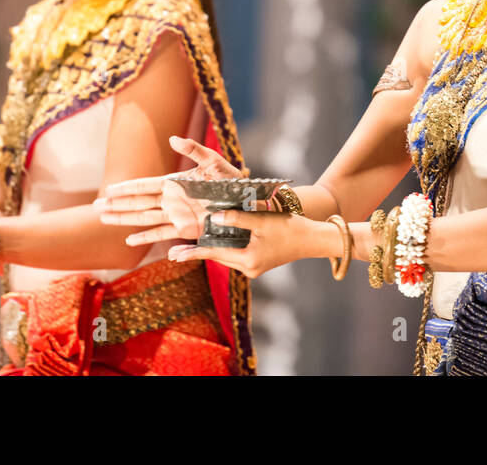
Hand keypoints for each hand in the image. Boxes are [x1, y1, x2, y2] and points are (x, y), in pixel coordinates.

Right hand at [95, 136, 243, 244]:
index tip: (108, 190)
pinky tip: (129, 241)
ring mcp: (176, 216)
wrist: (247, 201)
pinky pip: (161, 235)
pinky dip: (145, 238)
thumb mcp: (213, 161)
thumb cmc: (232, 178)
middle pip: (137, 203)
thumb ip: (193, 149)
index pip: (143, 186)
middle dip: (116, 206)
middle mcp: (171, 200)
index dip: (125, 188)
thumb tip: (172, 139)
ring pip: (143, 219)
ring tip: (104, 220)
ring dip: (124, 220)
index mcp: (174, 183)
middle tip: (95, 208)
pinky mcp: (186, 230)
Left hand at [166, 208, 313, 278]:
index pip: (215, 254)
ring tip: (188, 247)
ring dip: (209, 249)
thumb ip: (236, 219)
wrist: (313, 240)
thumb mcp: (261, 221)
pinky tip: (213, 241)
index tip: (174, 254)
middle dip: (197, 252)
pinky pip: (235, 254)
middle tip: (173, 251)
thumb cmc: (289, 228)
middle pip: (217, 257)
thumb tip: (213, 218)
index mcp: (248, 260)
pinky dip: (223, 247)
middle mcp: (249, 269)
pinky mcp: (258, 262)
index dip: (193, 252)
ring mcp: (254, 267)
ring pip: (225, 255)